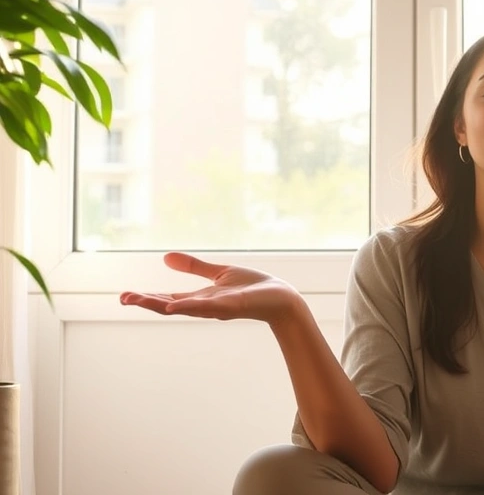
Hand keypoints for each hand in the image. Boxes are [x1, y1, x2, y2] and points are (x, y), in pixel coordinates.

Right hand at [120, 252, 302, 324]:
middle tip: (122, 298)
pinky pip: (207, 307)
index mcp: (200, 298)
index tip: (123, 296)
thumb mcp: (219, 273)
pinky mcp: (232, 306)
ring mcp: (217, 308)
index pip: (167, 298)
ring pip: (184, 307)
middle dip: (146, 302)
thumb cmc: (253, 288)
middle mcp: (205, 306)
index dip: (146, 298)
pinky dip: (189, 305)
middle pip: (169, 305)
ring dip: (160, 304)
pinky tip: (172, 305)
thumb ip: (194, 267)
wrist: (281, 298)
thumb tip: (165, 257)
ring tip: (137, 300)